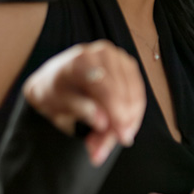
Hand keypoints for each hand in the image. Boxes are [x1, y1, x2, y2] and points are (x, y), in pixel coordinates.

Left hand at [23, 40, 144, 164]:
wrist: (55, 79)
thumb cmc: (55, 93)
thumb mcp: (58, 104)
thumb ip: (81, 111)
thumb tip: (103, 123)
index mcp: (79, 61)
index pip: (104, 86)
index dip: (115, 111)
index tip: (120, 133)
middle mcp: (100, 53)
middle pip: (121, 89)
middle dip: (124, 118)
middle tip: (120, 139)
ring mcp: (117, 57)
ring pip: (134, 90)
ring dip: (132, 116)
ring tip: (122, 134)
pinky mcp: (127, 65)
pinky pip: (137, 90)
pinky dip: (135, 109)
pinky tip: (129, 122)